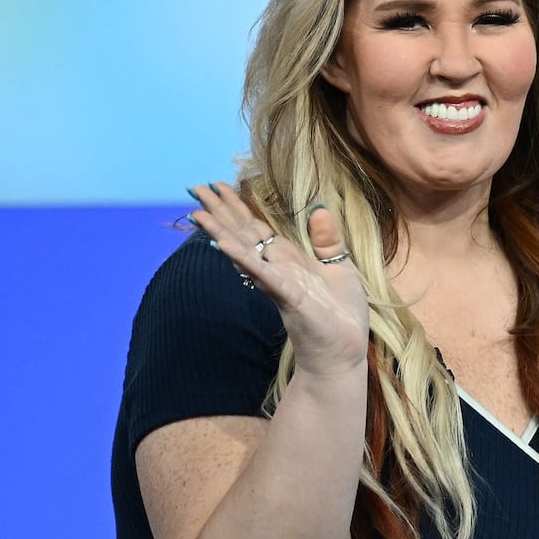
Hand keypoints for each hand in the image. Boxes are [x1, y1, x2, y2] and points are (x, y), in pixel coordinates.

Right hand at [189, 183, 370, 374]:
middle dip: (221, 212)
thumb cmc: (341, 315)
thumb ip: (327, 240)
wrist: (343, 352)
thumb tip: (319, 208)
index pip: (256, 229)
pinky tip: (223, 245)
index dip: (238, 208)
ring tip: (199, 214)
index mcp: (288, 261)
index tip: (218, 186)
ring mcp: (279, 283)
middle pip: (244, 235)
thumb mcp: (339, 268)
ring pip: (245, 253)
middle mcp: (277, 269)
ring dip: (222, 233)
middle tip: (195, 188)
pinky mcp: (289, 297)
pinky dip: (244, 259)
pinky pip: (264, 275)